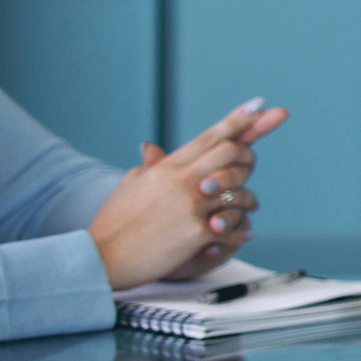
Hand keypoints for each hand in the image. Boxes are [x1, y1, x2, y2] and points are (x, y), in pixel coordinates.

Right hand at [89, 99, 288, 288]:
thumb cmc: (113, 223)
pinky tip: (237, 236)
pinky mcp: (198, 231)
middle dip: (247, 157)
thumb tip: (150, 146)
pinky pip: (236, 227)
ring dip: (247, 200)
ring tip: (242, 209)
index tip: (261, 103)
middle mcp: (182, 180)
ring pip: (240, 190)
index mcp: (167, 167)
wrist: (100, 257)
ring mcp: (192, 205)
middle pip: (231, 153)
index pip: (209, 136)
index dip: (239, 119)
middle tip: (250, 162)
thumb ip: (149, 166)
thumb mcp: (130, 185)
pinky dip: (239, 233)